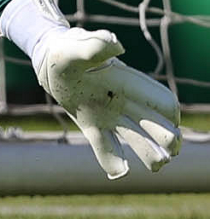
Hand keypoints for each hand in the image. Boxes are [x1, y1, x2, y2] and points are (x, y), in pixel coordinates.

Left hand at [34, 27, 181, 178]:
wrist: (48, 58)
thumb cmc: (67, 49)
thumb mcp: (77, 46)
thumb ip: (95, 46)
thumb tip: (116, 45)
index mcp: (129, 84)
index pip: (162, 102)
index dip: (170, 114)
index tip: (169, 121)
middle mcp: (124, 103)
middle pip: (158, 127)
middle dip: (169, 141)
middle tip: (168, 152)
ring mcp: (109, 117)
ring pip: (139, 142)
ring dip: (152, 156)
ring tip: (157, 165)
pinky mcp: (92, 127)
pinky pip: (107, 149)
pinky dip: (114, 163)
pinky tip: (120, 173)